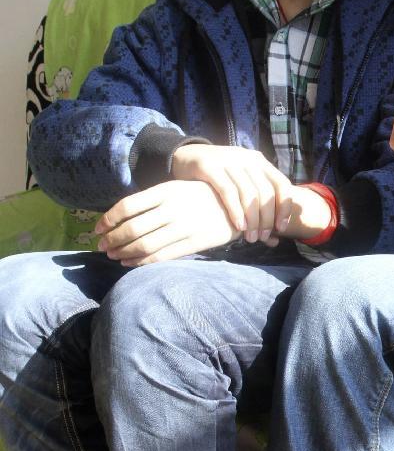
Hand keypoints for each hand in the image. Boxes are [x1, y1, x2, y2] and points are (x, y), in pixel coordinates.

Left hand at [94, 180, 241, 265]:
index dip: (108, 219)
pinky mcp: (194, 242)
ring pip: (144, 244)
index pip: (127, 206)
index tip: (97, 229)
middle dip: (112, 240)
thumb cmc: (201, 196)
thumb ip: (152, 200)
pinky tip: (130, 262)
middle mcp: (173, 208)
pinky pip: (161, 256)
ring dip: (123, 252)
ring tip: (114, 256)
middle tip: (102, 247)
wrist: (238, 205)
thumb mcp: (178, 188)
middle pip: (132, 228)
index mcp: (166, 190)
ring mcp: (184, 226)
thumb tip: (119, 216)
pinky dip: (141, 261)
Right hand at [171, 144, 293, 242]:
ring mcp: (230, 161)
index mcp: (259, 161)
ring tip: (250, 238)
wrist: (186, 156)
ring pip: (249, 193)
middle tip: (262, 237)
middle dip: (267, 219)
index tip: (281, 228)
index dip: (284, 207)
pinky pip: (228, 191)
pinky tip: (239, 227)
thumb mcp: (241, 184)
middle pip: (266, 192)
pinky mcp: (210, 167)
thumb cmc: (219, 179)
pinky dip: (236, 211)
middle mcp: (247, 159)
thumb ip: (257, 206)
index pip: (282, 184)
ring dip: (253, 219)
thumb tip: (275, 241)